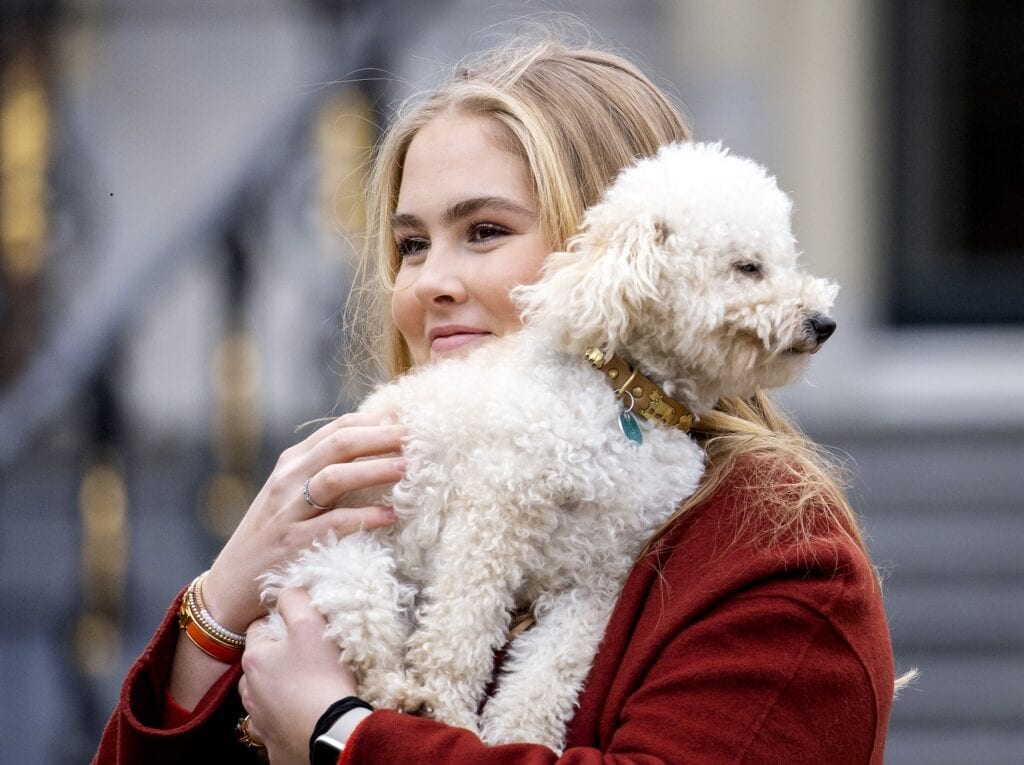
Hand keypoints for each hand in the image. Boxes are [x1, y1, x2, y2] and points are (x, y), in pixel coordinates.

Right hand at [203, 413, 405, 632]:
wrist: (231, 585)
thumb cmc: (275, 538)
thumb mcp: (295, 496)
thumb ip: (329, 473)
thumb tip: (385, 457)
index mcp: (293, 462)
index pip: (339, 428)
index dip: (377, 421)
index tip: (410, 420)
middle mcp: (288, 479)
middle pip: (340, 444)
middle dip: (381, 437)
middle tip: (417, 436)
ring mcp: (287, 510)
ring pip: (335, 477)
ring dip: (374, 469)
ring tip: (407, 468)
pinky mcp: (292, 543)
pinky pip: (333, 523)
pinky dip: (365, 516)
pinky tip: (390, 515)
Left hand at [240, 588, 358, 764]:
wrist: (331, 732)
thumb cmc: (321, 676)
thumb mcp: (311, 625)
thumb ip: (295, 599)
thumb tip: (286, 590)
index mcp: (255, 659)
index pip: (257, 629)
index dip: (278, 624)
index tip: (298, 627)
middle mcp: (249, 690)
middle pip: (257, 665)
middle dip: (274, 659)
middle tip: (303, 657)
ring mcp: (259, 720)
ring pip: (260, 697)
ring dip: (274, 691)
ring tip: (300, 687)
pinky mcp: (272, 744)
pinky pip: (272, 726)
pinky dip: (282, 719)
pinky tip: (299, 716)